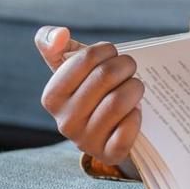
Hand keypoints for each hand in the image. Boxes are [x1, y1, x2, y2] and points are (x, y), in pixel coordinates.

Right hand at [34, 25, 143, 165]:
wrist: (107, 131)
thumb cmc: (90, 90)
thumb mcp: (69, 67)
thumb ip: (53, 44)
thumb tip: (59, 34)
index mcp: (52, 97)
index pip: (87, 57)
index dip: (107, 50)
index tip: (112, 54)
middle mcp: (65, 122)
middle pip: (106, 76)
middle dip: (125, 65)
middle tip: (130, 67)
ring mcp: (86, 141)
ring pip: (119, 101)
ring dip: (135, 87)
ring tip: (135, 86)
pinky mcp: (109, 154)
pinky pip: (128, 128)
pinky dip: (137, 115)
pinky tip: (135, 111)